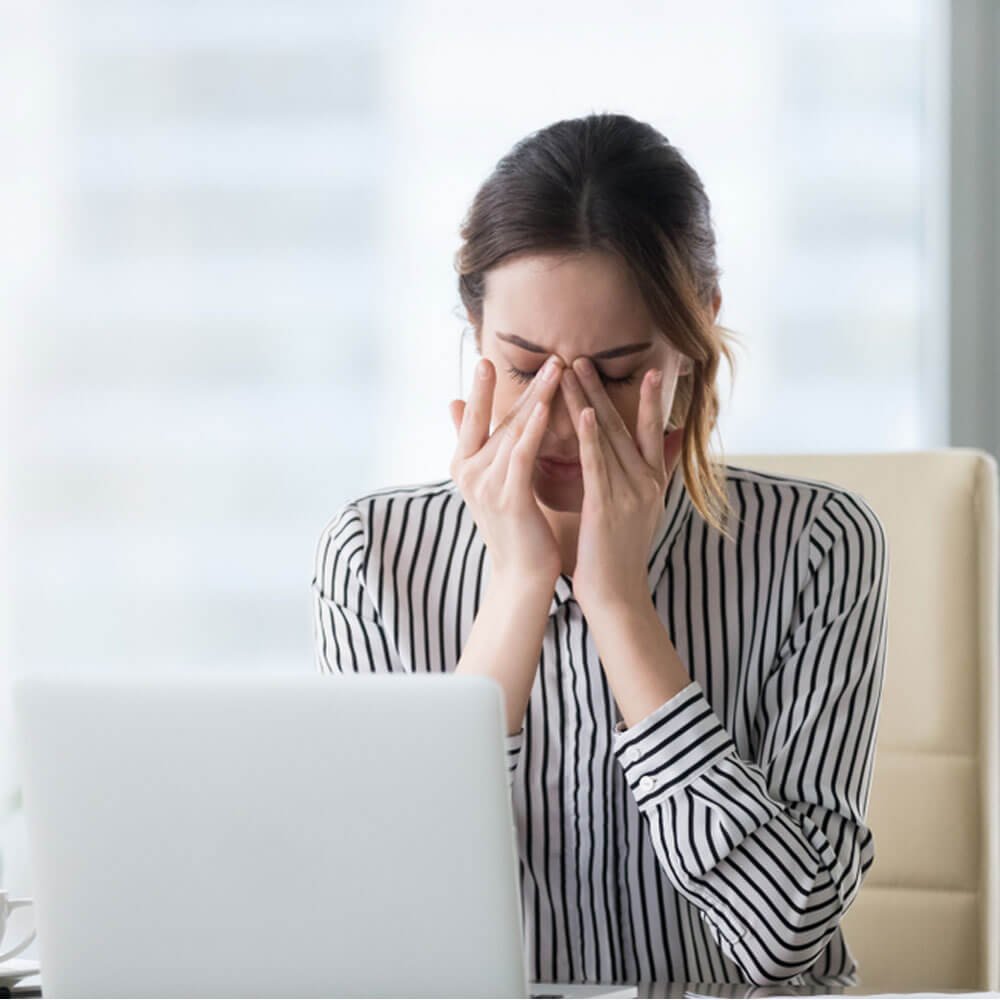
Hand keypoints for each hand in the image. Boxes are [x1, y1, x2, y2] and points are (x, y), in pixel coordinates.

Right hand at [448, 353, 565, 585]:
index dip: (480, 388)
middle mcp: (469, 472)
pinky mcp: (508, 498)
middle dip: (522, 385)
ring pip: (512, 431)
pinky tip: (545, 408)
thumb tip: (451, 402)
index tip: (487, 358)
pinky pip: (521, 455)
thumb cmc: (513, 527)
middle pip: (496, 418)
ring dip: (536, 397)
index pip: (473, 418)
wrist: (521, 575)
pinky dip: (533, 429)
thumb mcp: (488, 480)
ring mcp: (486, 485)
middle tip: (546, 355)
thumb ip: (473, 442)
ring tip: (556, 369)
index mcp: (463, 466)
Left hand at [558, 356, 683, 614]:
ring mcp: (630, 494)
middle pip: (624, 425)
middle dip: (602, 389)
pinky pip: (599, 465)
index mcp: (653, 482)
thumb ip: (657, 475)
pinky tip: (583, 412)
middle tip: (583, 357)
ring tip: (571, 370)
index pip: (652, 431)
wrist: (618, 597)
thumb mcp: (645, 511)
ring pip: (608, 438)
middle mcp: (646, 482)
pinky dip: (591, 437)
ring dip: (589, 401)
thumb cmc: (619, 554)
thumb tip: (674, 443)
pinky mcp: (608, 508)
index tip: (648, 368)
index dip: (651, 399)